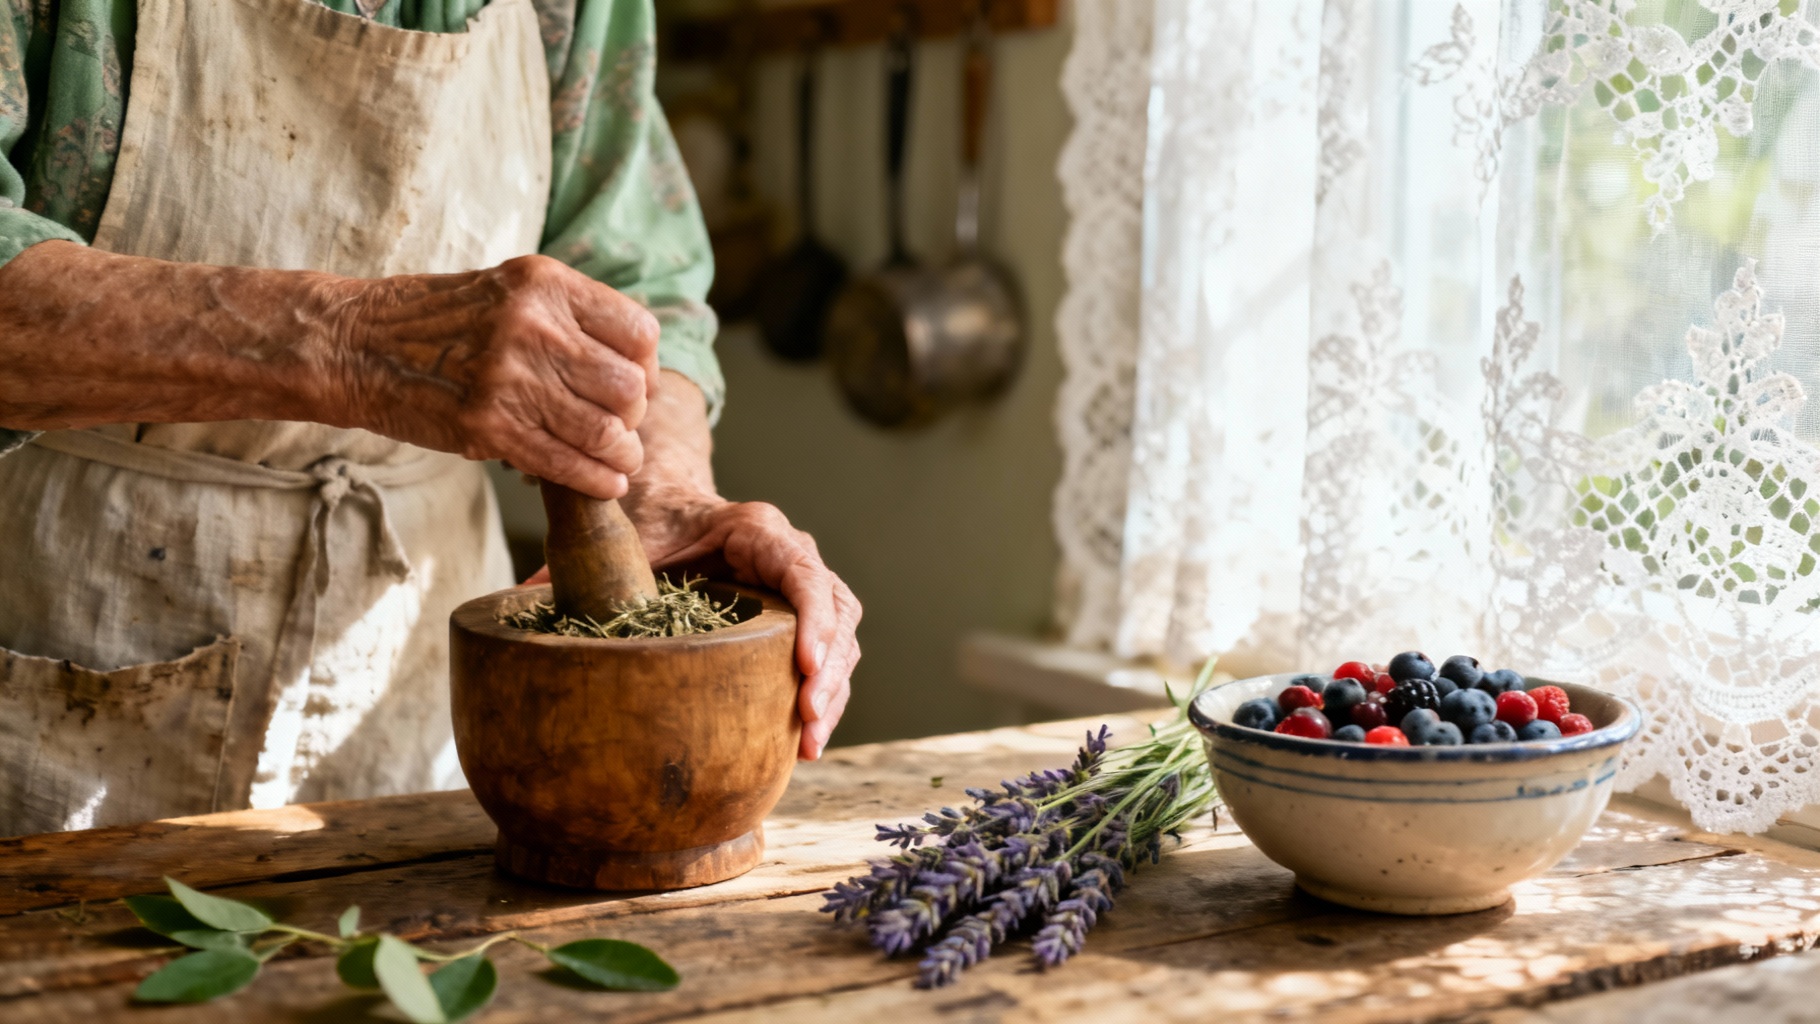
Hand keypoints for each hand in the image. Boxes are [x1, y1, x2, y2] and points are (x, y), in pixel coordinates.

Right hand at [337, 255, 659, 498]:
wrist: (353, 343)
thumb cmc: (434, 321)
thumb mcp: (506, 291)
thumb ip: (566, 318)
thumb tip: (633, 370)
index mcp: (545, 284)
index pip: (639, 333)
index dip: (645, 368)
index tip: (634, 385)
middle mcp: (534, 326)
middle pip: (629, 387)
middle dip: (634, 416)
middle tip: (619, 426)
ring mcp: (511, 377)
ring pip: (605, 430)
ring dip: (621, 454)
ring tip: (616, 459)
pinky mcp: (488, 426)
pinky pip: (566, 462)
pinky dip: (595, 479)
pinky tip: (604, 482)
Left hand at [523, 491, 862, 759]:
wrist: (668, 506)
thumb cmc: (649, 521)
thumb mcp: (619, 533)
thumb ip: (578, 565)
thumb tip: (519, 605)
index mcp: (756, 529)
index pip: (803, 570)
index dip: (813, 620)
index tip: (805, 667)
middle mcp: (790, 554)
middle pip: (836, 609)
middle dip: (829, 671)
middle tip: (807, 723)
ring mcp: (801, 587)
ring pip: (841, 637)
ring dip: (833, 693)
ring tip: (810, 745)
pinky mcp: (800, 619)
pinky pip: (829, 657)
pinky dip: (825, 697)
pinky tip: (806, 743)